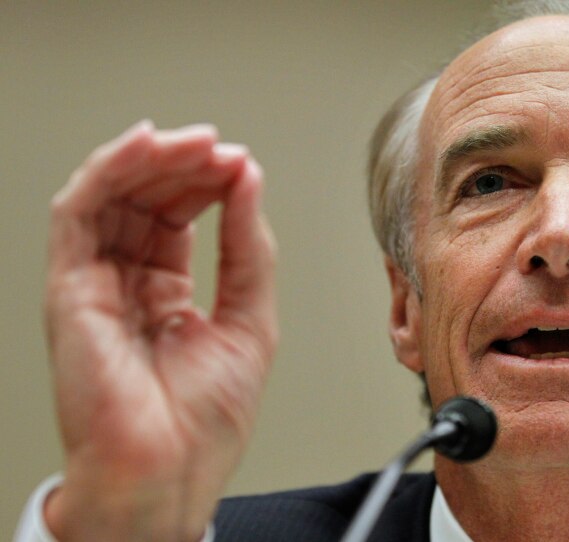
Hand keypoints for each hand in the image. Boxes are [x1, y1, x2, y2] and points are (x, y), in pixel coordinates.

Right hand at [43, 121, 276, 540]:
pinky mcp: (70, 287)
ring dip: (151, 159)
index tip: (242, 166)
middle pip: (145, 199)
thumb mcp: (251, 317)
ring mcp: (96, 283)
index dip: (209, 184)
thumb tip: (248, 180)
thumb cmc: (205, 420)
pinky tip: (144, 147)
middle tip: (219, 148)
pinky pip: (78, 212)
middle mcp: (127, 283)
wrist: (170, 471)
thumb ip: (248, 247)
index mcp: (167, 293)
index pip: (179, 217)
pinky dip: (108, 171)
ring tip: (194, 143)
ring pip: (110, 195)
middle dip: (183, 164)